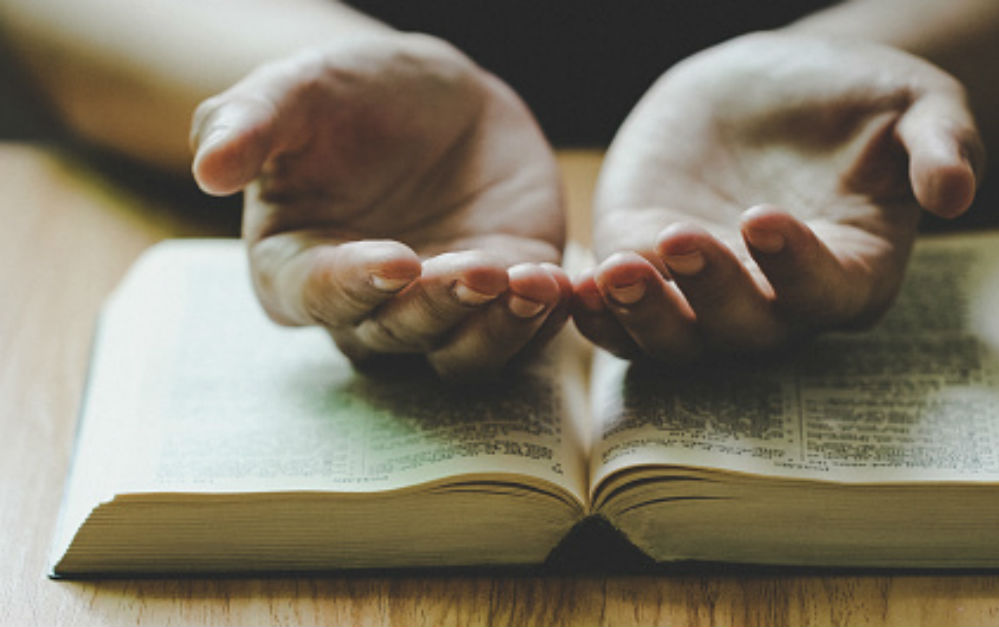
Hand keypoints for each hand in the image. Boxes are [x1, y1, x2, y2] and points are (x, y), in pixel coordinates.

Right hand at [190, 34, 568, 379]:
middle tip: (474, 269)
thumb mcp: (297, 90)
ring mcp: (438, 311)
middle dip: (436, 309)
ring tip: (532, 283)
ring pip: (461, 353)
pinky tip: (564, 286)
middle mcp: (366, 307)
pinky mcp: (501, 301)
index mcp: (297, 268)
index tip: (394, 258)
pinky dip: (544, 319)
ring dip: (498, 328)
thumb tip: (208, 168)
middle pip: (394, 335)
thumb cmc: (351, 95)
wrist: (437, 97)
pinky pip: (522, 333)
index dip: (353, 284)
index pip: (315, 295)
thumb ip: (249, 124)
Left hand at [573, 33, 983, 360]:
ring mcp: (706, 293)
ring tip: (613, 272)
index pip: (828, 295)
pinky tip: (570, 286)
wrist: (774, 81)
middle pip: (746, 332)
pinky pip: (620, 316)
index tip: (765, 218)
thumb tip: (957, 192)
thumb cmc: (857, 97)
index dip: (797, 269)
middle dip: (712, 296)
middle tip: (681, 240)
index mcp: (851, 272)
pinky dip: (596, 312)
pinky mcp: (647, 265)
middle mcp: (778, 301)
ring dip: (643, 317)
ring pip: (675, 339)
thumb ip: (942, 142)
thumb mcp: (916, 101)